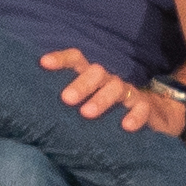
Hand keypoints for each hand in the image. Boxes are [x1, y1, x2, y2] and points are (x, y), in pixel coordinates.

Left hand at [39, 49, 184, 136]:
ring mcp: (128, 93)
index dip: (61, 59)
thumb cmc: (108, 112)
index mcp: (91, 78)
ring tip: (86, 113)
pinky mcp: (145, 107)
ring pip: (116, 87)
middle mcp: (108, 81)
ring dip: (101, 99)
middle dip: (80, 84)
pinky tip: (125, 126)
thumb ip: (65, 108)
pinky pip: (141, 107)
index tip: (44, 63)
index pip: (77, 60)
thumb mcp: (86, 106)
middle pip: (96, 72)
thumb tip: (32, 117)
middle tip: (66, 99)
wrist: (154, 116)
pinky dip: (134, 116)